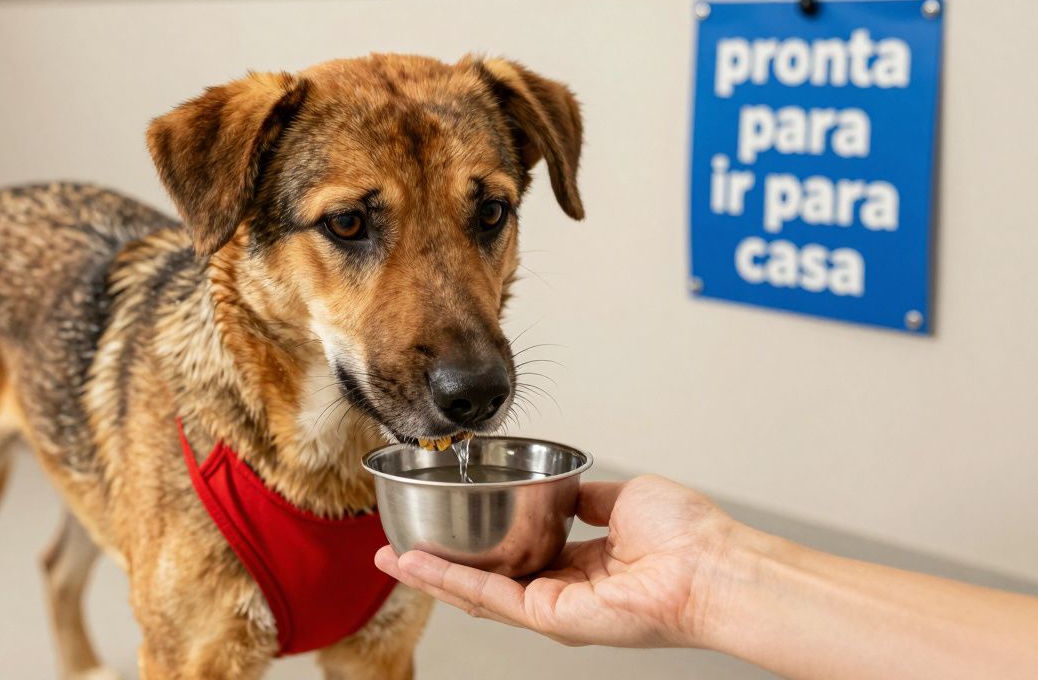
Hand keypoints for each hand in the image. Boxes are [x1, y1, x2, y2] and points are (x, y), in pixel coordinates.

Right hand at [374, 475, 738, 647]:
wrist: (711, 563)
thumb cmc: (687, 535)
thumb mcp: (622, 499)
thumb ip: (587, 499)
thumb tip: (568, 486)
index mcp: (582, 565)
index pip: (516, 557)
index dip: (478, 543)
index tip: (448, 521)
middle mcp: (564, 592)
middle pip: (488, 580)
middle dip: (440, 565)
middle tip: (399, 548)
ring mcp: (555, 608)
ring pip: (478, 592)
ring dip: (431, 575)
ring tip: (391, 557)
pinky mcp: (551, 616)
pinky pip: (490, 596)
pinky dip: (449, 580)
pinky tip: (417, 565)